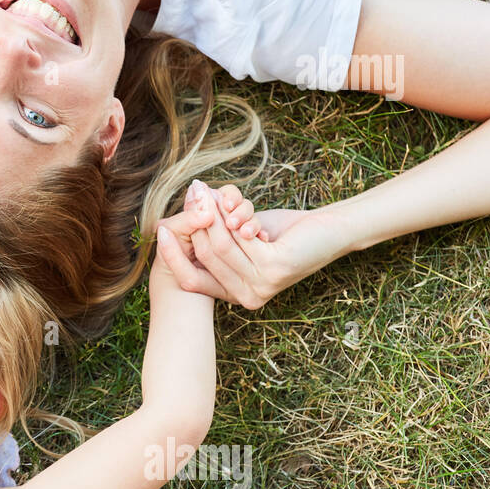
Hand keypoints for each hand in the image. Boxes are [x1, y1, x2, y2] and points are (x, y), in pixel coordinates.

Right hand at [155, 181, 346, 308]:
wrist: (328, 231)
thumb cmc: (285, 233)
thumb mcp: (243, 237)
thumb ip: (217, 236)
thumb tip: (179, 217)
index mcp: (236, 295)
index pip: (191, 280)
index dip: (173, 255)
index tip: (161, 229)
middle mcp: (247, 297)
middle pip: (204, 257)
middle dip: (195, 221)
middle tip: (192, 194)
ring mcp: (261, 286)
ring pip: (220, 246)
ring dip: (213, 214)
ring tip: (207, 191)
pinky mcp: (274, 268)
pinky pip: (240, 239)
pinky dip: (235, 216)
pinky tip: (235, 202)